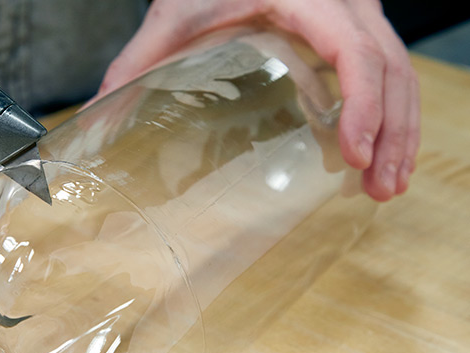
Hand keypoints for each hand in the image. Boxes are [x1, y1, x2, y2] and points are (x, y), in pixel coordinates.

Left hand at [95, 0, 419, 201]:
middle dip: (391, 133)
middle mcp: (343, 2)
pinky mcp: (353, 30)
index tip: (354, 154)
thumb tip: (95, 116)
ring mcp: (355, 15)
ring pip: (402, 71)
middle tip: (379, 189)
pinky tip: (383, 153)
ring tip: (387, 186)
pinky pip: (391, 70)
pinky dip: (394, 114)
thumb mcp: (172, 15)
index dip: (363, 103)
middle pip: (390, 67)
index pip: (353, 50)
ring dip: (402, 130)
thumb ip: (136, 63)